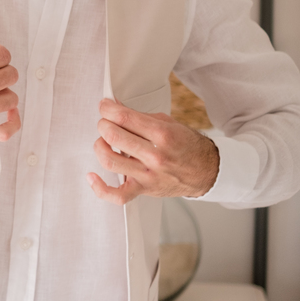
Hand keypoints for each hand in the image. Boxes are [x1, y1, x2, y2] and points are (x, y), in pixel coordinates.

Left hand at [86, 98, 219, 204]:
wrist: (207, 171)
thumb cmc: (186, 146)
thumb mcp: (167, 123)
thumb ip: (139, 116)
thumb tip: (115, 105)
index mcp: (162, 134)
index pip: (124, 117)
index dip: (107, 108)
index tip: (104, 105)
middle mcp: (155, 156)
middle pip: (114, 136)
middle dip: (103, 124)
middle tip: (105, 122)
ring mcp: (148, 175)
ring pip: (110, 161)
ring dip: (100, 146)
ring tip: (104, 141)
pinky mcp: (144, 190)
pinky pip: (117, 195)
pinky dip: (100, 187)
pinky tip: (92, 176)